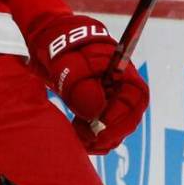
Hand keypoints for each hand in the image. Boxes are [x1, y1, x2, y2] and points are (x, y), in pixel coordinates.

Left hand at [28, 14, 149, 154]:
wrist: (50, 43)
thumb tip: (95, 112)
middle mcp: (121, 87)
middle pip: (128, 117)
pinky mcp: (100, 108)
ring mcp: (111, 98)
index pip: (133, 99)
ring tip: (80, 137)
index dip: (119, 118)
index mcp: (121, 71)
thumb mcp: (68, 64)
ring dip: (101, 137)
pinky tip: (80, 136)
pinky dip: (94, 137)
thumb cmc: (63, 49)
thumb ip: (81, 86)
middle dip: (110, 133)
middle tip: (89, 140)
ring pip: (117, 126)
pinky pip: (104, 128)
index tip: (100, 129)